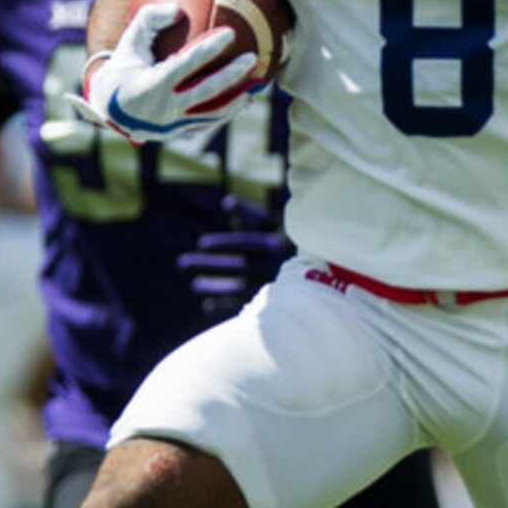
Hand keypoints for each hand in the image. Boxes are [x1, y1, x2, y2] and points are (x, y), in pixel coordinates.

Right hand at [78, 1, 254, 142]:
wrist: (108, 107)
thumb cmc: (124, 66)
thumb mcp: (129, 40)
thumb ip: (150, 19)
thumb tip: (178, 8)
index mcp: (152, 83)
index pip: (187, 63)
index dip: (210, 48)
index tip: (230, 33)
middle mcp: (164, 107)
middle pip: (207, 91)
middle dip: (232, 75)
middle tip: (252, 58)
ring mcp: (173, 124)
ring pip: (212, 113)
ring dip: (236, 100)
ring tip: (256, 87)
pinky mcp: (179, 134)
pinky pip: (208, 123)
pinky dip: (227, 113)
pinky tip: (243, 100)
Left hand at [176, 197, 289, 319]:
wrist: (326, 272)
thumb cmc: (292, 242)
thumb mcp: (276, 225)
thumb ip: (251, 216)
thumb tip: (226, 201)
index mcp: (279, 243)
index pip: (249, 242)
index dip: (225, 243)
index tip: (202, 244)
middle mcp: (278, 264)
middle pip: (239, 265)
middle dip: (210, 265)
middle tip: (182, 263)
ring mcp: (278, 284)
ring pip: (241, 287)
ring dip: (215, 287)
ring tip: (194, 285)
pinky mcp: (277, 302)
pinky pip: (248, 306)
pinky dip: (227, 306)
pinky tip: (207, 305)